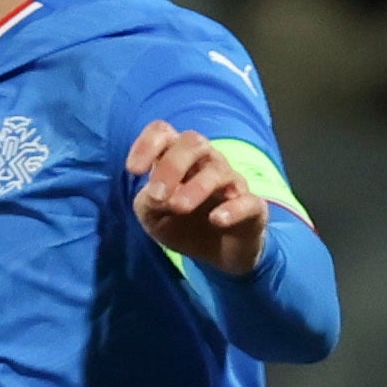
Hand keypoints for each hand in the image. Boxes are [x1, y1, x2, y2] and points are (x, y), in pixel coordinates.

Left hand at [127, 122, 268, 276]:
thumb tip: (157, 195)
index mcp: (178, 159)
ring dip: (196, 187)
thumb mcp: (153, 216)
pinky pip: (248, 201)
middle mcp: (207, 163)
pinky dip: (233, 209)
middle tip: (157, 195)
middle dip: (172, 165)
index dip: (147, 143)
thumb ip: (148, 202)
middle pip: (193, 142)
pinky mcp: (253, 208)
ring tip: (179, 207)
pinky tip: (216, 219)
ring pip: (218, 170)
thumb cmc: (181, 224)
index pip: (163, 132)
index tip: (133, 170)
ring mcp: (232, 183)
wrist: (218, 253)